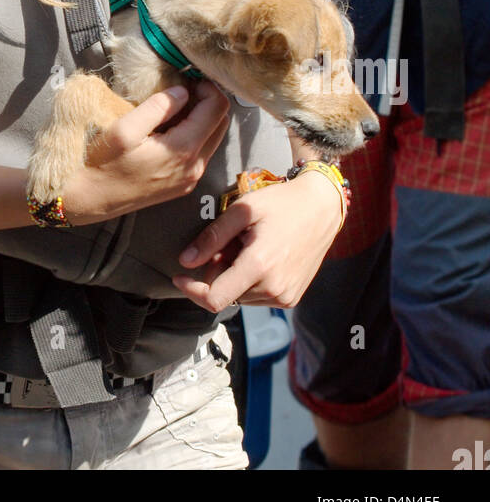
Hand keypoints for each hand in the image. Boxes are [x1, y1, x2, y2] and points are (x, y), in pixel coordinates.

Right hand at [63, 80, 229, 223]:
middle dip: (208, 100)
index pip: (217, 109)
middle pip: (221, 123)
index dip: (209, 87)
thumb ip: (157, 107)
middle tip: (183, 87)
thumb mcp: (124, 129)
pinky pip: (201, 151)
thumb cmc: (102, 164)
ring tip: (175, 105)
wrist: (91, 200)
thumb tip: (183, 91)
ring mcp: (190, 178)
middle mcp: (194, 167)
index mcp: (183, 150)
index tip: (189, 77)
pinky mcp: (183, 184)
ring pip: (213, 137)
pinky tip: (171, 126)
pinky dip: (195, 133)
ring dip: (202, 117)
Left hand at [171, 166, 343, 310]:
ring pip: (240, 296)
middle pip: (226, 295)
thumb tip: (185, 261)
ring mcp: (285, 296)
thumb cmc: (282, 203)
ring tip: (246, 246)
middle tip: (227, 243)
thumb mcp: (242, 210)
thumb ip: (212, 238)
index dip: (191, 289)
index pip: (214, 298)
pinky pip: (257, 296)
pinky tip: (259, 256)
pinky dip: (249, 281)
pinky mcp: (291, 298)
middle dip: (216, 273)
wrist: (321, 208)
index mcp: (259, 266)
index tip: (179, 275)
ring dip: (233, 277)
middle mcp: (274, 289)